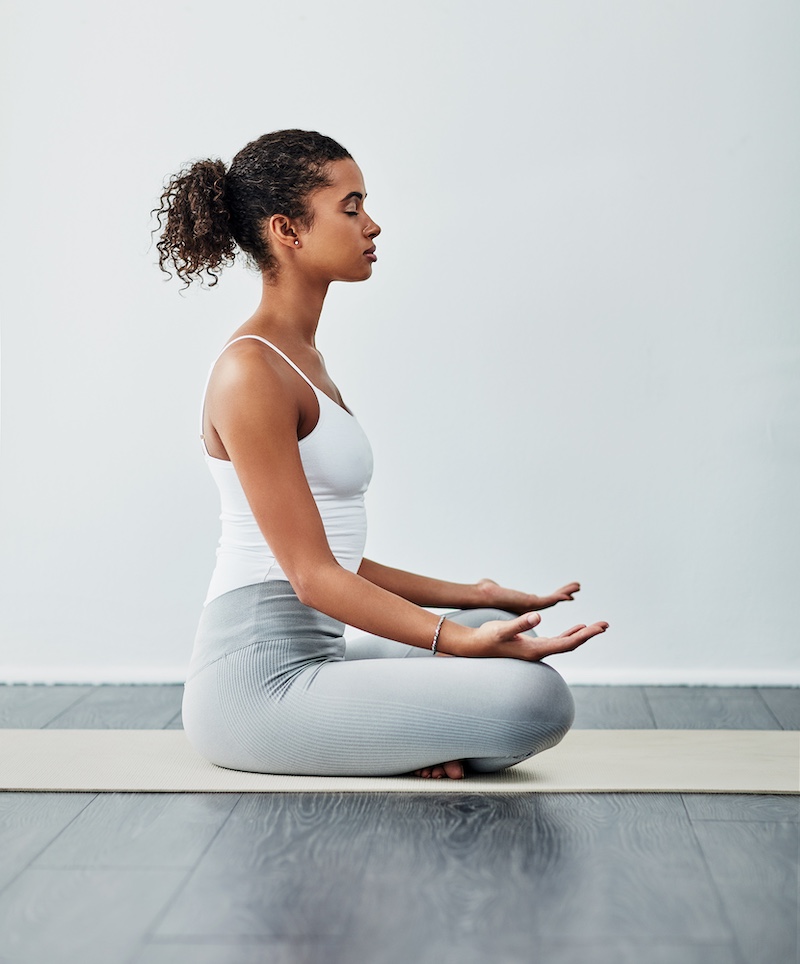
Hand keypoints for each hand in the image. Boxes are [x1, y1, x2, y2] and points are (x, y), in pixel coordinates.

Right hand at [456, 611, 608, 660]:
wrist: (474, 647)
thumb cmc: (487, 637)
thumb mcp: (502, 629)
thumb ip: (520, 624)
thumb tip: (538, 616)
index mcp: (536, 650)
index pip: (567, 643)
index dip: (585, 635)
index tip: (600, 627)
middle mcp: (540, 652)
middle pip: (571, 644)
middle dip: (589, 634)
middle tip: (606, 624)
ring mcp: (537, 650)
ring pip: (566, 642)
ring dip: (582, 634)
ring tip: (597, 627)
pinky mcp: (533, 646)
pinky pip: (558, 640)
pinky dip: (570, 634)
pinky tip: (577, 629)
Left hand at [475, 578, 581, 612]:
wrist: (483, 595)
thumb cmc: (485, 591)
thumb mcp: (493, 587)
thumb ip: (493, 586)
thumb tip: (486, 583)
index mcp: (522, 604)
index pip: (543, 601)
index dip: (555, 597)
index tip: (566, 593)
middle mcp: (528, 607)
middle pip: (551, 600)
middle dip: (564, 593)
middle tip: (577, 588)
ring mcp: (530, 606)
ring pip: (552, 600)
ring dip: (565, 592)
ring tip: (577, 586)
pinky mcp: (529, 603)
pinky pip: (548, 600)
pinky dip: (558, 596)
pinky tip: (567, 595)